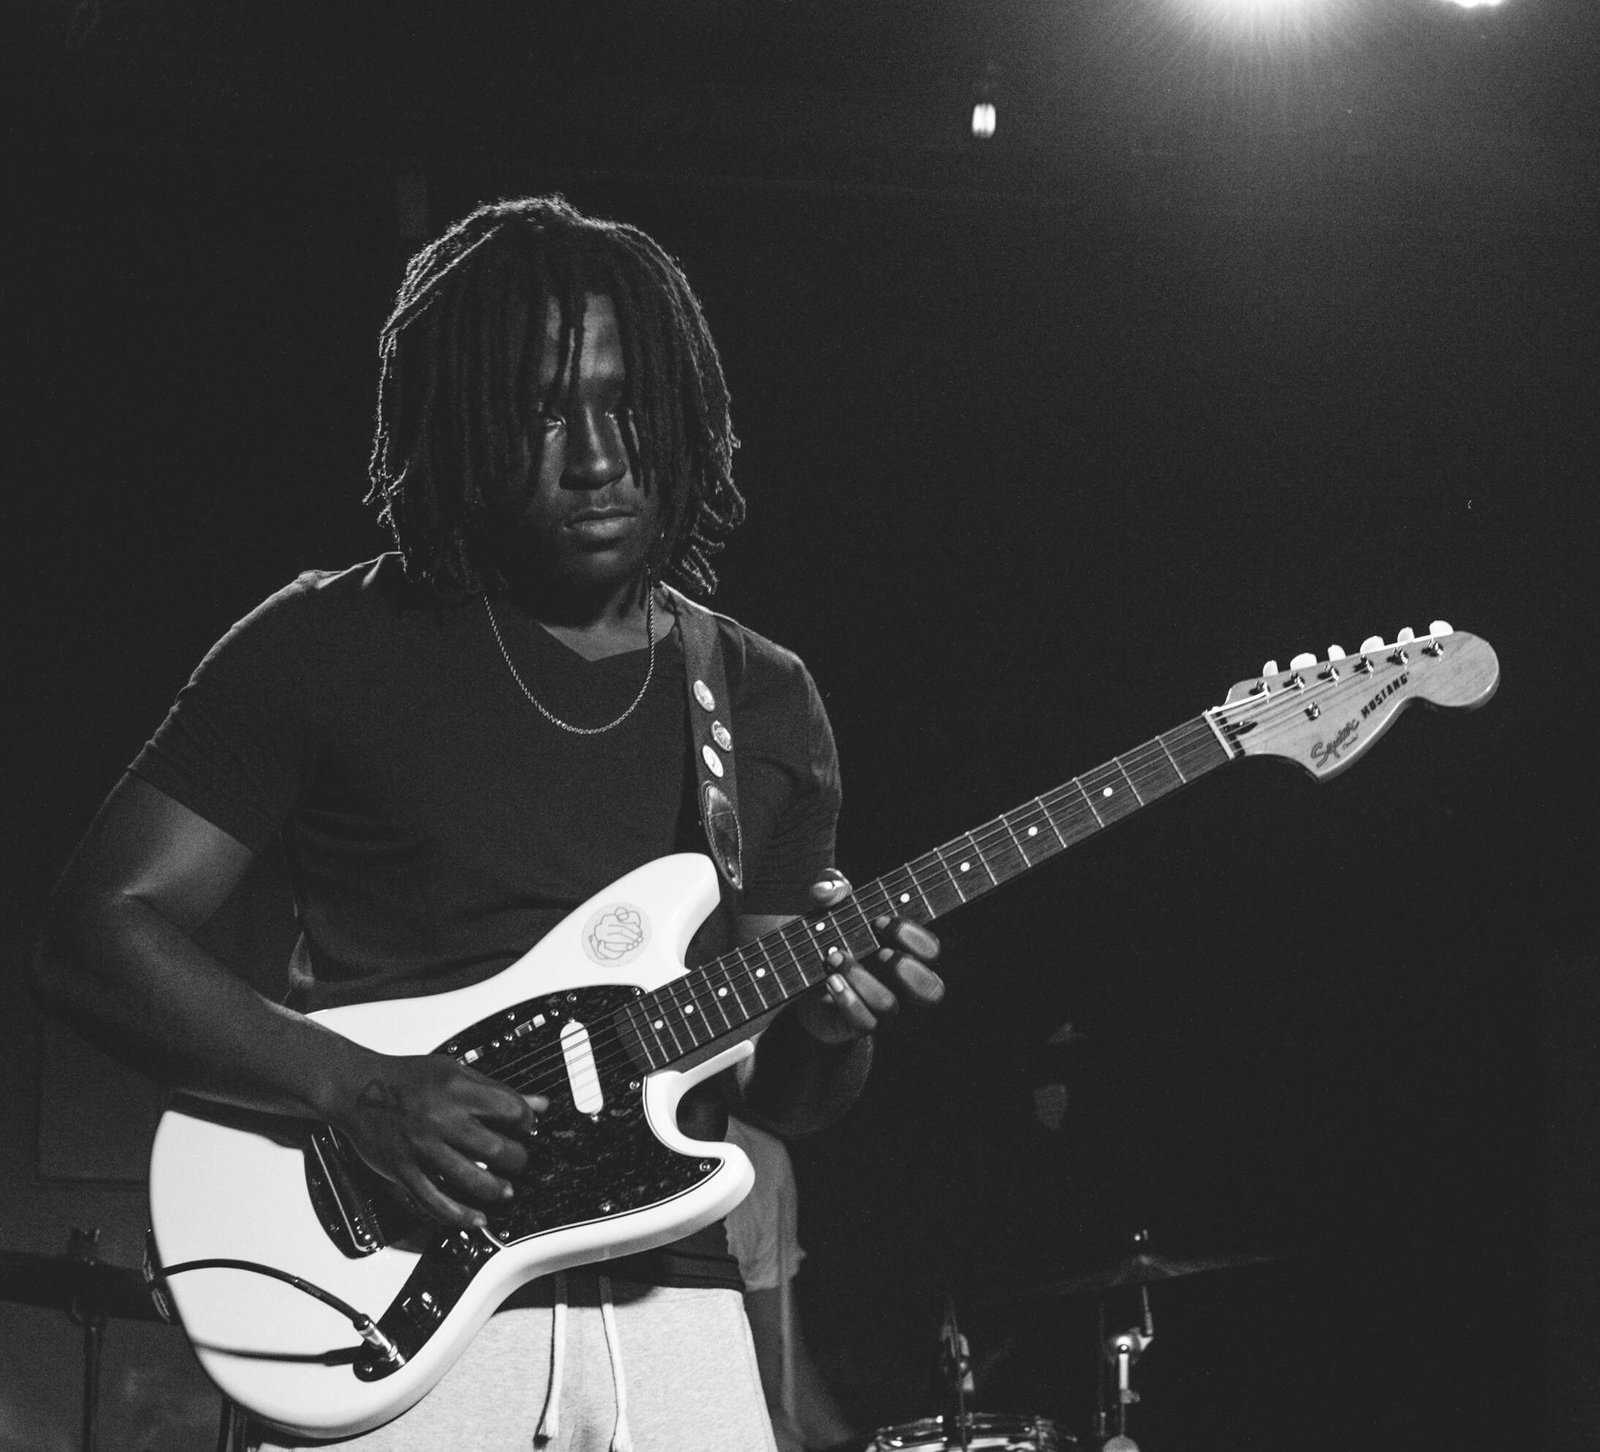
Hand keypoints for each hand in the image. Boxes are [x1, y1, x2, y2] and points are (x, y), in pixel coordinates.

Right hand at [333, 1053, 545, 1228]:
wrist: (357, 1088)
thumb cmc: (406, 1078)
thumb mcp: (455, 1071)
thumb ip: (497, 1089)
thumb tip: (539, 1103)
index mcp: (457, 1090)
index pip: (510, 1109)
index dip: (527, 1121)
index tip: (528, 1127)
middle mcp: (441, 1119)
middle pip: (495, 1149)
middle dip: (517, 1159)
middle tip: (519, 1160)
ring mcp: (421, 1148)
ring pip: (470, 1180)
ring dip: (496, 1190)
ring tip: (505, 1190)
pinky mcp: (403, 1170)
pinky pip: (434, 1201)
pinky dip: (459, 1215)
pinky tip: (475, 1218)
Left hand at [794, 872, 943, 1044]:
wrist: (795, 975)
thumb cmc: (827, 935)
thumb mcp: (829, 904)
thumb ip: (831, 887)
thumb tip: (826, 890)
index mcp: (902, 950)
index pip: (931, 949)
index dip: (912, 936)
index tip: (879, 921)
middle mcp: (898, 983)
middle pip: (932, 989)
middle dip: (906, 968)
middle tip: (877, 951)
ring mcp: (878, 1007)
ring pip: (890, 1005)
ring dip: (862, 978)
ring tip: (834, 959)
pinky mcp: (855, 1024)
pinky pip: (864, 1024)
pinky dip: (848, 1000)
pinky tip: (831, 981)